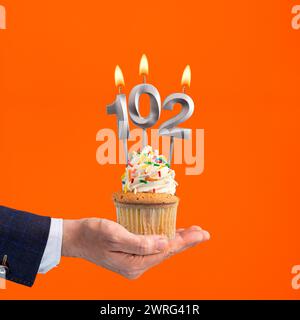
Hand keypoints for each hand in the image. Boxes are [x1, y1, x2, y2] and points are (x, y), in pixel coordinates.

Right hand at [62, 218, 209, 278]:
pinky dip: (164, 240)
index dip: (185, 241)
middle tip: (203, 233)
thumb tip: (164, 242)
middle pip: (167, 252)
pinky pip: (153, 248)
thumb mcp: (115, 235)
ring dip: (177, 240)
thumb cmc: (92, 234)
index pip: (166, 250)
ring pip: (162, 250)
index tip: (201, 233)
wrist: (76, 238)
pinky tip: (171, 234)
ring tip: (193, 233)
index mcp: (134, 263)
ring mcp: (134, 262)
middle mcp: (137, 267)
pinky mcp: (131, 256)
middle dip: (186, 242)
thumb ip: (140, 242)